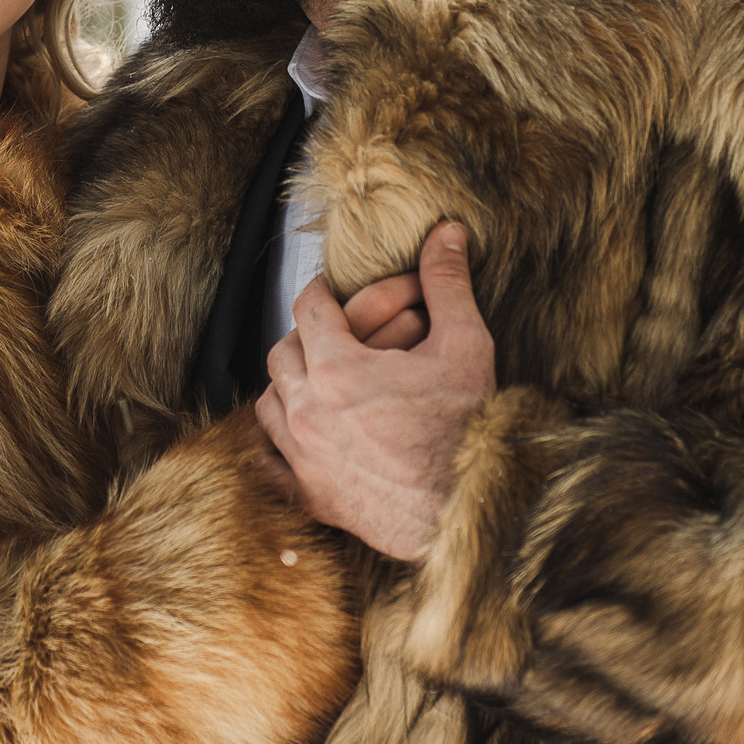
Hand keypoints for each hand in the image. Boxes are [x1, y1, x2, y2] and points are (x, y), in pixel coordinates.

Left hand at [254, 223, 495, 560]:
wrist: (473, 511)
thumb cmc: (470, 430)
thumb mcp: (465, 345)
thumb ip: (448, 284)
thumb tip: (447, 233)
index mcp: (338, 370)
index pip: (309, 306)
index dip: (323, 291)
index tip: (334, 292)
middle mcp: (308, 413)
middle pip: (283, 352)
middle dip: (308, 336)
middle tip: (338, 335)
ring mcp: (304, 458)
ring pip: (270, 402)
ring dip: (292, 385)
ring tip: (325, 379)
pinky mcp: (311, 495)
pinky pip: (270, 460)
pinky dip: (280, 442)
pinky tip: (305, 433)